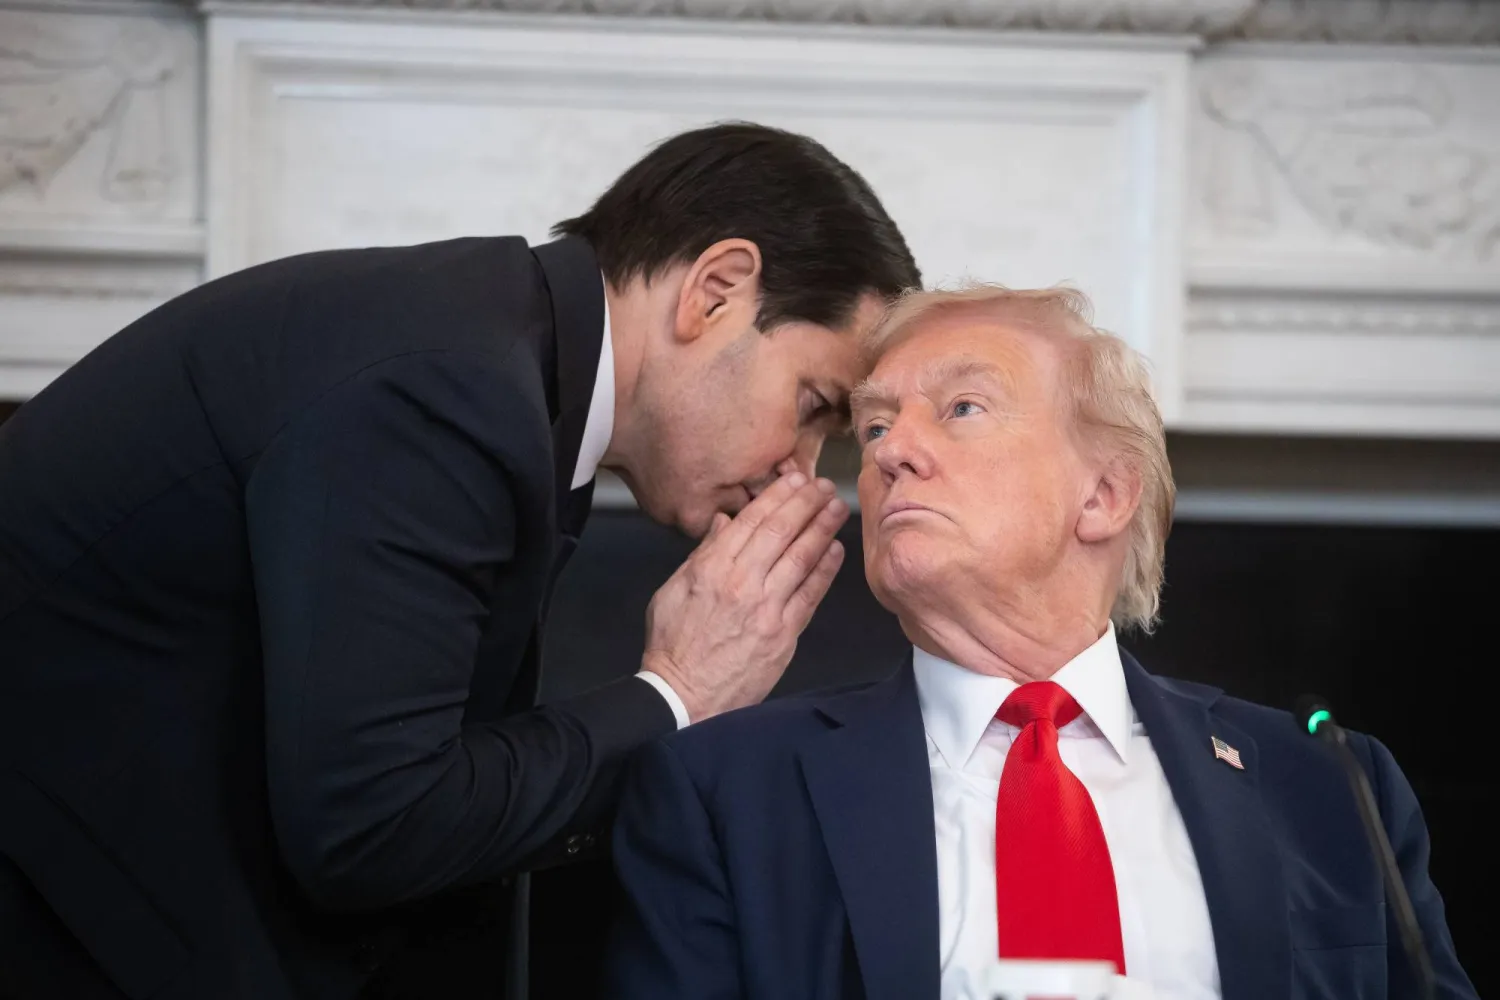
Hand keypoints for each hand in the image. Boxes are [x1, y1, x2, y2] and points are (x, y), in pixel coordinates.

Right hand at [641, 473, 848, 722]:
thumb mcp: (673, 591)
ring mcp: (766, 609)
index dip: (778, 497)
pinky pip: (810, 595)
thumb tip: (725, 523)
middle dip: (806, 504)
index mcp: (711, 569)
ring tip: (836, 509)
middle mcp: (741, 584)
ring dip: (822, 529)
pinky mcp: (783, 634)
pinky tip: (836, 551)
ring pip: (801, 558)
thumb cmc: (673, 645)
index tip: (794, 480)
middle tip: (823, 486)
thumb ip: (703, 554)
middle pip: (781, 533)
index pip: (751, 521)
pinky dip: (825, 570)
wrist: (684, 696)